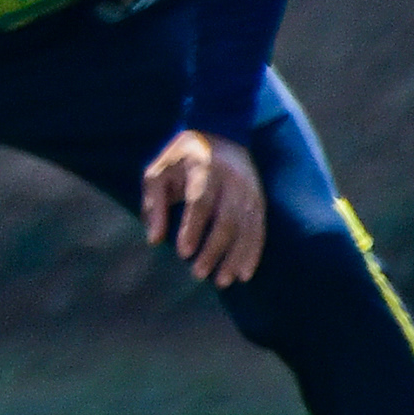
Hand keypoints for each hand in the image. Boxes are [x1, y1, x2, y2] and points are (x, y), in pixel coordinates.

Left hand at [139, 129, 265, 287]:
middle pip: (226, 219)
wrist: (220, 133)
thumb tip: (153, 239)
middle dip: (214, 249)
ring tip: (222, 281)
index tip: (183, 253)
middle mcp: (232, 180)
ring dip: (235, 257)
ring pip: (246, 228)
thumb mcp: (158, 172)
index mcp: (204, 168)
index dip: (193, 228)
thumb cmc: (180, 158)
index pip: (201, 201)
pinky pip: (259, 229)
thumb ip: (154, 204)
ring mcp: (249, 190)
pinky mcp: (259, 200)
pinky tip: (244, 273)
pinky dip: (253, 252)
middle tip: (198, 274)